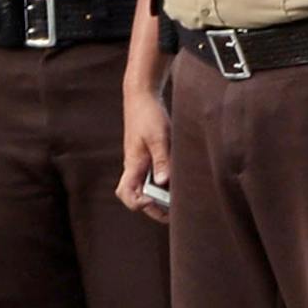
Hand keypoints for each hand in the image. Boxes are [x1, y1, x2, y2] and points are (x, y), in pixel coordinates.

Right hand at [115, 80, 171, 224]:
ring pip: (147, 188)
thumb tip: (164, 183)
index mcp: (133, 165)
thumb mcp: (158, 137)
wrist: (142, 95)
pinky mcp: (149, 157)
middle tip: (175, 213)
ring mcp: (141, 163)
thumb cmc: (148, 114)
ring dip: (161, 196)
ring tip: (181, 200)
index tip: (155, 200)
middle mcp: (135, 168)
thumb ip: (162, 160)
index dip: (140, 204)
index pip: (127, 195)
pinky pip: (154, 177)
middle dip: (155, 208)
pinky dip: (165, 184)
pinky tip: (180, 183)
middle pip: (138, 197)